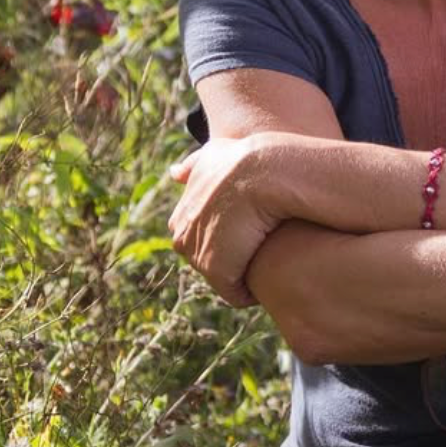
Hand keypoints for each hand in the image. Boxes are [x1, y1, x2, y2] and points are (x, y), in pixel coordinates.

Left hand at [168, 134, 282, 306]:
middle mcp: (183, 238)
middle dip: (233, 256)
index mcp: (180, 218)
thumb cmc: (244, 159)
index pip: (202, 239)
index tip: (250, 226)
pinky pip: (239, 293)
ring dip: (245, 271)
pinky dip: (254, 289)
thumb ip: (194, 165)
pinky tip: (272, 272)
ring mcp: (198, 257)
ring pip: (225, 276)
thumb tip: (174, 173)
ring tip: (269, 255)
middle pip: (211, 258)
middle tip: (261, 240)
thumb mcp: (213, 153)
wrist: (261, 171)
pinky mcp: (219, 272)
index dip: (228, 235)